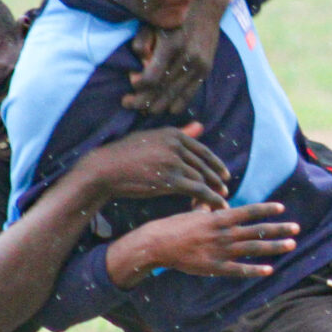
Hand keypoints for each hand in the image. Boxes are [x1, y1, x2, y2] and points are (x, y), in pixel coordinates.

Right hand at [78, 122, 232, 205]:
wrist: (106, 169)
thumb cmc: (125, 154)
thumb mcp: (152, 137)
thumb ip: (179, 134)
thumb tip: (201, 126)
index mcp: (173, 133)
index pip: (202, 150)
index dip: (216, 163)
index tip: (224, 173)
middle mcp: (176, 145)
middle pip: (204, 165)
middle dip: (217, 179)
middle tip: (226, 189)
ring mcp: (174, 162)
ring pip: (202, 178)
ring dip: (214, 191)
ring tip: (221, 201)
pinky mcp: (170, 180)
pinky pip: (198, 190)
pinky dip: (210, 199)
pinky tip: (216, 206)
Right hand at [109, 202, 297, 284]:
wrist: (157, 244)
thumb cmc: (174, 226)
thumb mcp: (194, 212)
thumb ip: (209, 207)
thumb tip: (216, 199)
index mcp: (219, 218)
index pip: (248, 211)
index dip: (266, 210)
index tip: (281, 208)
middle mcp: (223, 233)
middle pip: (257, 230)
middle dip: (278, 229)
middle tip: (296, 228)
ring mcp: (220, 251)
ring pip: (253, 248)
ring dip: (273, 246)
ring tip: (290, 245)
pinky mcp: (214, 267)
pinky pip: (239, 270)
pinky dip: (255, 270)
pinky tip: (269, 269)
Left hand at [126, 18, 223, 114]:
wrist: (206, 10)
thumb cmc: (173, 17)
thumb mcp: (153, 24)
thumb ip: (142, 44)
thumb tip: (139, 67)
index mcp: (171, 45)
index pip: (152, 77)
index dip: (139, 85)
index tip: (131, 83)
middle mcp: (186, 57)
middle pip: (162, 89)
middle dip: (142, 100)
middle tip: (128, 104)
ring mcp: (198, 65)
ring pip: (175, 94)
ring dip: (158, 106)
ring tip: (144, 110)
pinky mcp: (205, 70)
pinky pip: (191, 93)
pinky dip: (178, 104)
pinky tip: (168, 109)